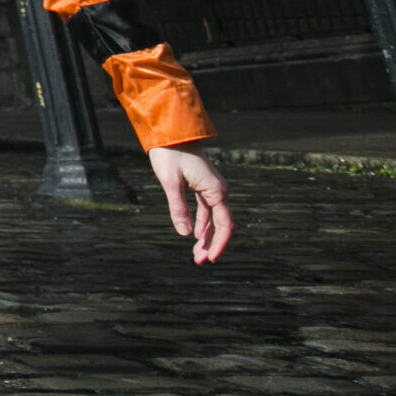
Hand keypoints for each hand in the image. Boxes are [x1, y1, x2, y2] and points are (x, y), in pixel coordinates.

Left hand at [148, 144, 230, 263]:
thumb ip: (179, 208)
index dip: (219, 244)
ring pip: (214, 219)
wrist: (171, 134)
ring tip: (196, 255)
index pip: (225, 225)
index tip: (211, 259)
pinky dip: (202, 224)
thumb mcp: (171, 183)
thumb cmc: (170, 155)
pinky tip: (194, 236)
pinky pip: (207, 211)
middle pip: (221, 225)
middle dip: (211, 244)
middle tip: (199, 261)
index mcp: (216, 191)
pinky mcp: (204, 187)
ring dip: (206, 237)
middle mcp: (219, 191)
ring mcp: (213, 189)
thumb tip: (184, 234)